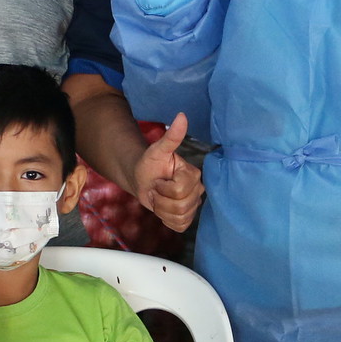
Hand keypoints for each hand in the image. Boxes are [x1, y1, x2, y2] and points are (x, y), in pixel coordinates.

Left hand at [133, 113, 202, 231]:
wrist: (143, 179)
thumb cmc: (150, 164)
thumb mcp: (157, 150)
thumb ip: (171, 136)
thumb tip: (181, 115)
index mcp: (193, 174)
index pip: (179, 189)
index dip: (163, 188)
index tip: (158, 180)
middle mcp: (197, 190)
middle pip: (180, 205)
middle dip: (161, 199)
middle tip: (157, 189)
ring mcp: (193, 205)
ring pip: (179, 217)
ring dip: (162, 210)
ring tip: (159, 198)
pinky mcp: (187, 218)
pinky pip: (179, 226)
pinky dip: (166, 220)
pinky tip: (163, 209)